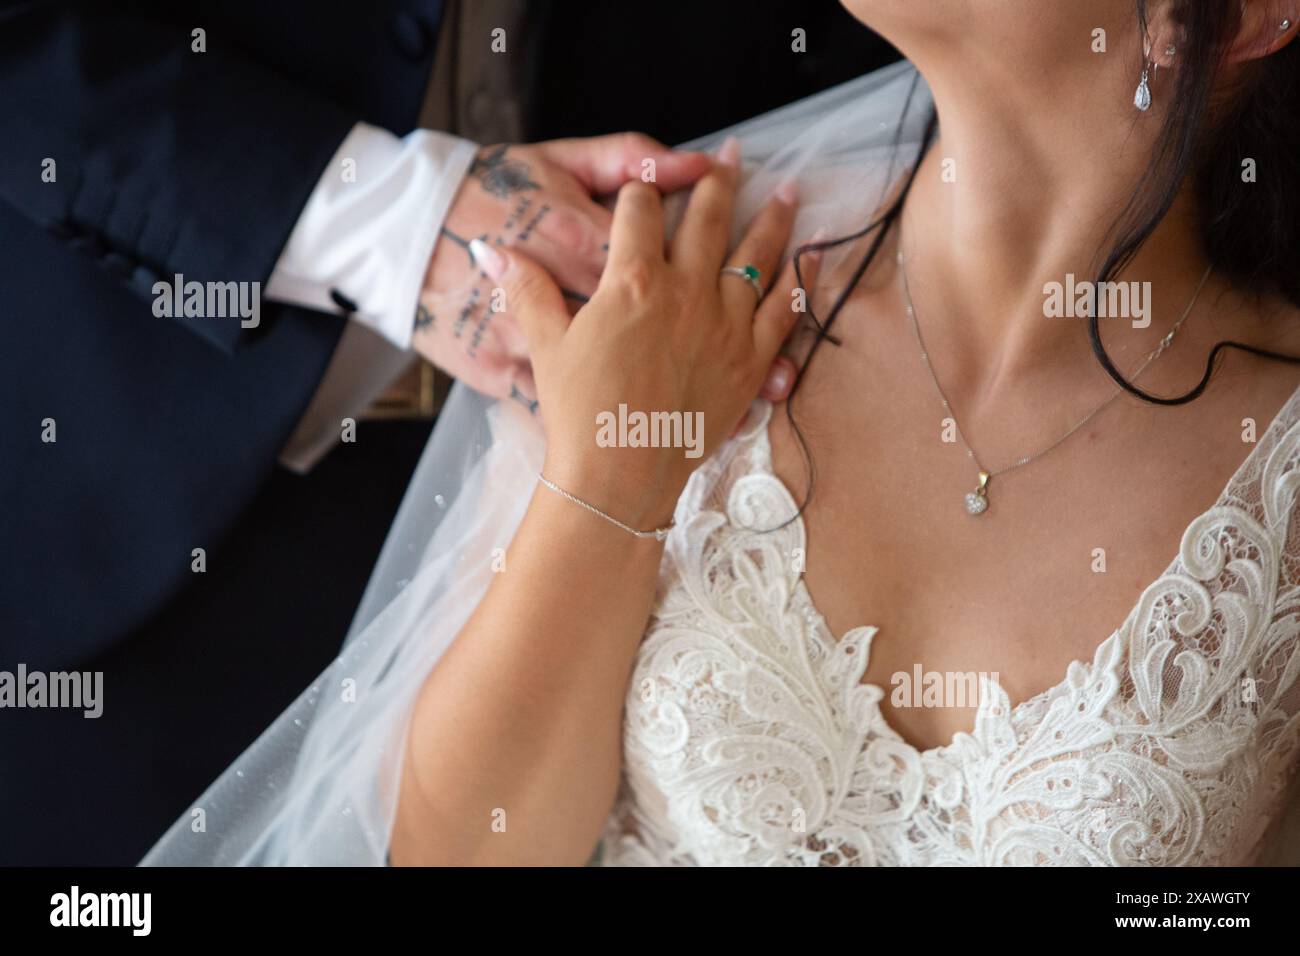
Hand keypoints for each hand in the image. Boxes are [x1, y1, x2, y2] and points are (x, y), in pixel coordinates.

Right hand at [472, 137, 822, 528]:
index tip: (647, 180)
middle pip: (709, 219)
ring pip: (757, 255)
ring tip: (788, 189)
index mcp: (633, 280)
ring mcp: (725, 324)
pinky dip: (797, 283)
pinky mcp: (751, 361)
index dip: (640, 191)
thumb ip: (527, 289)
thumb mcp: (545, 344)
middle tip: (731, 155)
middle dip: (719, 181)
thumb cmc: (579, 412)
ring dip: (773, 217)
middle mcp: (687, 291)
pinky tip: (808, 261)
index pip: (639, 212)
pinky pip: (783, 311)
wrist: (619, 476)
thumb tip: (490, 249)